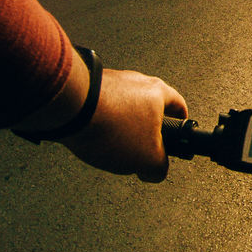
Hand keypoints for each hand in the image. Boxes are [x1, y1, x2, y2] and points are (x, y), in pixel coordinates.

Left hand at [60, 68, 186, 181]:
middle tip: (141, 147)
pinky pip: (100, 107)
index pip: (179, 106)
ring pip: (123, 106)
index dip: (181, 122)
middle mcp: (136, 81)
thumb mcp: (147, 160)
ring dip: (120, 124)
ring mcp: (111, 81)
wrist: (70, 107)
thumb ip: (158, 167)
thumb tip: (156, 171)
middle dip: (145, 128)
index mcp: (159, 93)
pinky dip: (100, 121)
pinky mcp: (88, 86)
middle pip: (149, 107)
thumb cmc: (109, 125)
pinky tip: (93, 136)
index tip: (180, 128)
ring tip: (111, 145)